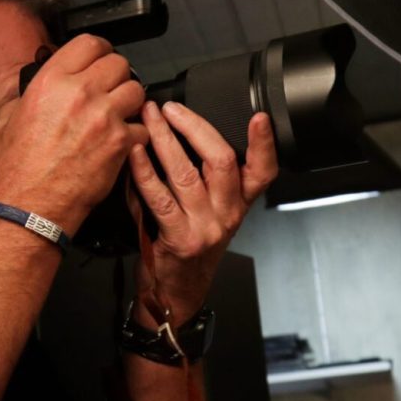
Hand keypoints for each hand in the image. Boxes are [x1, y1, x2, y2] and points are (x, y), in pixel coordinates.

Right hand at [0, 35, 147, 229]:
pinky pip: (142, 128)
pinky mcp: (120, 143)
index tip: (99, 60)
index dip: (98, 51)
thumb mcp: (6, 119)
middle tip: (108, 90)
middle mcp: (80, 93)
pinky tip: (120, 142)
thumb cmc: (17, 169)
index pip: (90, 43)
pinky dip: (135, 135)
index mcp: (51, 81)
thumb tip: (39, 89)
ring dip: (129, 102)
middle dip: (116, 76)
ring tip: (117, 114)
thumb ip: (28, 96)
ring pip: (137, 91)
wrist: (30, 205)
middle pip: (119, 64)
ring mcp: (104, 117)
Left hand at [126, 102, 277, 323]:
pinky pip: (159, 198)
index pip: (263, 171)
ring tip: (149, 119)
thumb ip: (204, 177)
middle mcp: (227, 214)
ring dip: (164, 140)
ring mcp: (205, 228)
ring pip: (186, 173)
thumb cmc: (188, 245)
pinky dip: (144, 171)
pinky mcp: (180, 239)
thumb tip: (180, 132)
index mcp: (239, 204)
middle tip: (171, 109)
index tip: (259, 117)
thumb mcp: (208, 211)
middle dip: (194, 127)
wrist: (175, 291)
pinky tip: (135, 153)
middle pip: (221, 160)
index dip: (265, 144)